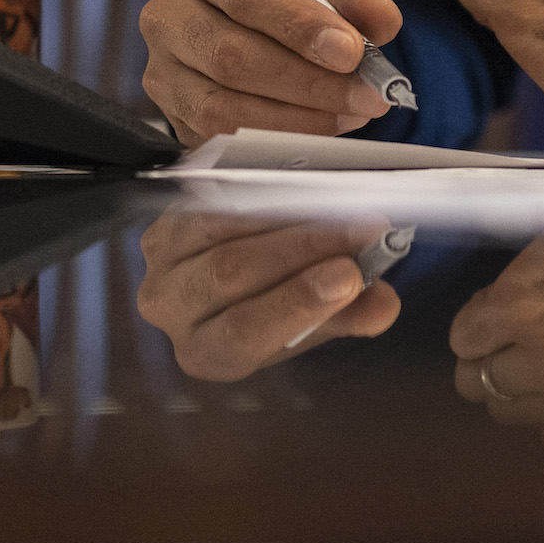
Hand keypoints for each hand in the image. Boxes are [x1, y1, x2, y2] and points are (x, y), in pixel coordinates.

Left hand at [135, 210, 401, 381]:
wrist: (236, 271)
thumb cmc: (274, 306)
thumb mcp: (313, 325)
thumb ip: (349, 316)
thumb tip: (384, 305)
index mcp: (207, 354)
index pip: (243, 332)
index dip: (297, 302)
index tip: (350, 275)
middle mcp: (170, 310)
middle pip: (232, 273)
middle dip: (304, 248)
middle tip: (364, 229)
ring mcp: (160, 261)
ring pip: (221, 228)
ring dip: (289, 213)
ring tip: (344, 204)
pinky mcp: (164, 219)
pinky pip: (211, 198)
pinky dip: (261, 192)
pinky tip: (305, 188)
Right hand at [140, 0, 405, 141]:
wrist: (236, 33)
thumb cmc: (276, 7)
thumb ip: (350, 2)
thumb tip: (384, 17)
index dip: (299, 26)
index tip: (350, 52)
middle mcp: (170, 16)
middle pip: (233, 57)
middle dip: (309, 83)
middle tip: (367, 97)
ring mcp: (162, 71)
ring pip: (222, 107)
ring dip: (296, 120)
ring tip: (350, 116)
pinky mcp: (170, 117)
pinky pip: (217, 141)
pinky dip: (273, 142)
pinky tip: (318, 137)